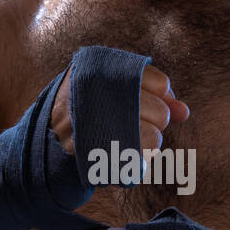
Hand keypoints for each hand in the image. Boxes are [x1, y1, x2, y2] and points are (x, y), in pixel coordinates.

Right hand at [51, 64, 189, 156]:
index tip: (142, 105)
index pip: (157, 82)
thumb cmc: (86, 112)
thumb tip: (184, 111)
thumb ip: (151, 96)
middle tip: (128, 125)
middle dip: (153, 123)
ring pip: (153, 139)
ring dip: (145, 145)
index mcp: (99, 68)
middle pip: (159, 112)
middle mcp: (97, 93)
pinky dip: (137, 161)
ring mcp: (96, 124)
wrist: (45, 144)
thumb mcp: (110, 91)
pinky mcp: (96, 153)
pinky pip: (140, 161)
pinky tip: (121, 155)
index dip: (158, 98)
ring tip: (123, 139)